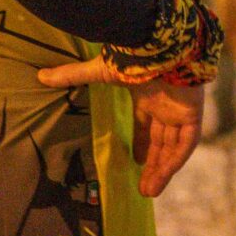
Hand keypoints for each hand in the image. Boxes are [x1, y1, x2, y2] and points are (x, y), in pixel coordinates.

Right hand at [39, 56, 205, 196]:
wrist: (161, 44)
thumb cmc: (133, 56)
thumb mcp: (100, 70)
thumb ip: (73, 75)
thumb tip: (42, 75)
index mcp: (148, 93)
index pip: (146, 124)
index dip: (141, 143)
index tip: (134, 160)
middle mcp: (166, 104)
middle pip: (161, 140)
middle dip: (153, 163)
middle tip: (143, 188)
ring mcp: (181, 108)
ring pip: (174, 145)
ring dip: (163, 168)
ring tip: (149, 191)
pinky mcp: (193, 112)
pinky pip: (187, 142)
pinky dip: (176, 159)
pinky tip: (163, 175)